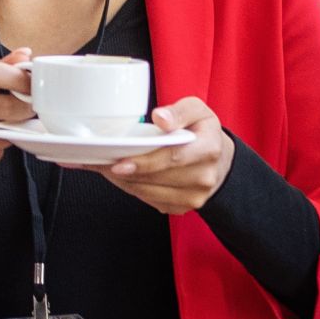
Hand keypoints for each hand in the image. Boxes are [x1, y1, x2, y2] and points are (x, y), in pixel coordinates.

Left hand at [92, 97, 236, 213]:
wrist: (220, 161)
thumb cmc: (203, 132)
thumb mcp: (197, 110)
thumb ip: (179, 111)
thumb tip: (160, 118)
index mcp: (208, 149)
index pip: (172, 158)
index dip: (144, 162)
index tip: (119, 162)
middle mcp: (203, 178)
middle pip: (156, 178)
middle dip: (124, 171)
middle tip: (100, 161)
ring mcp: (193, 197)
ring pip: (147, 192)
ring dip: (123, 181)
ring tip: (104, 167)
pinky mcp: (181, 208)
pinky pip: (149, 200)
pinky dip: (131, 188)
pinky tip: (121, 176)